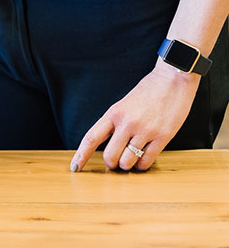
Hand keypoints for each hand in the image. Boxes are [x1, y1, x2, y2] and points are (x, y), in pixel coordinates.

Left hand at [71, 63, 199, 171]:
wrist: (173, 80)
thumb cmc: (147, 92)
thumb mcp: (122, 105)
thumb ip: (114, 123)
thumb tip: (106, 146)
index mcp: (113, 114)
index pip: (91, 138)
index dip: (81, 156)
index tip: (75, 167)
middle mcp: (127, 123)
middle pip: (110, 156)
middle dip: (111, 164)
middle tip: (115, 163)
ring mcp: (145, 130)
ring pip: (128, 161)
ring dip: (128, 166)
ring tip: (131, 161)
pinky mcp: (163, 136)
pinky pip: (147, 160)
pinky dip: (142, 165)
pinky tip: (142, 161)